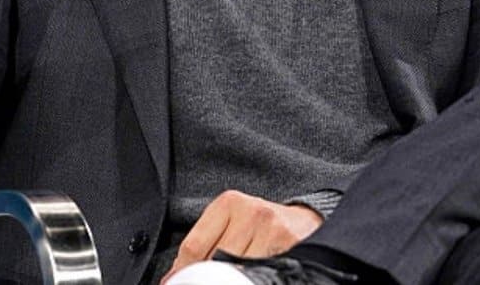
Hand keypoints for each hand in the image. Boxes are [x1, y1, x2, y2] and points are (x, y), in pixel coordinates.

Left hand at [162, 191, 322, 282]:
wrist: (306, 221)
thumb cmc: (261, 225)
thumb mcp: (232, 222)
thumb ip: (204, 245)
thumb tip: (173, 279)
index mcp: (229, 203)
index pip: (194, 247)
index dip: (182, 273)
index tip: (177, 284)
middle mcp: (251, 212)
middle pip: (215, 262)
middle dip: (208, 278)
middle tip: (205, 282)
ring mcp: (272, 229)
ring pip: (236, 270)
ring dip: (232, 279)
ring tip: (232, 278)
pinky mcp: (289, 245)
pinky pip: (259, 273)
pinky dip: (251, 278)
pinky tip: (252, 278)